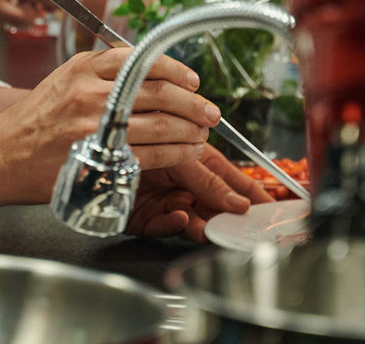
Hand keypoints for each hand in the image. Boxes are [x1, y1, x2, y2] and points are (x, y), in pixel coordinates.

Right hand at [0, 48, 218, 205]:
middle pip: (156, 92)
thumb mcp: (64, 78)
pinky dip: (175, 153)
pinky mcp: (97, 159)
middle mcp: (89, 93)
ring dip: (189, 129)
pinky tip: (187, 151)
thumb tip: (148, 65)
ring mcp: (93, 128)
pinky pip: (148, 154)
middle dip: (191, 102)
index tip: (192, 79)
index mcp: (83, 68)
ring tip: (202, 132)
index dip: (174, 69)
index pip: (140, 60)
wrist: (3, 153)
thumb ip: (102, 69)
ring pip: (158, 124)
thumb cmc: (37, 118)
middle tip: (210, 110)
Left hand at [126, 144, 274, 241]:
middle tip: (249, 230)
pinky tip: (181, 219)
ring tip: (216, 230)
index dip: (251, 196)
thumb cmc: (138, 134)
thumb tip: (240, 202)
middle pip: (214, 206)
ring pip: (193, 221)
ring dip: (205, 227)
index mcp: (195, 162)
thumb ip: (208, 178)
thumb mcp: (180, 153)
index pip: (230, 181)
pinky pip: (163, 226)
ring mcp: (165, 202)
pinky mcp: (144, 219)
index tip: (271, 211)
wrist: (92, 148)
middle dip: (231, 219)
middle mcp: (183, 184)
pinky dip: (173, 224)